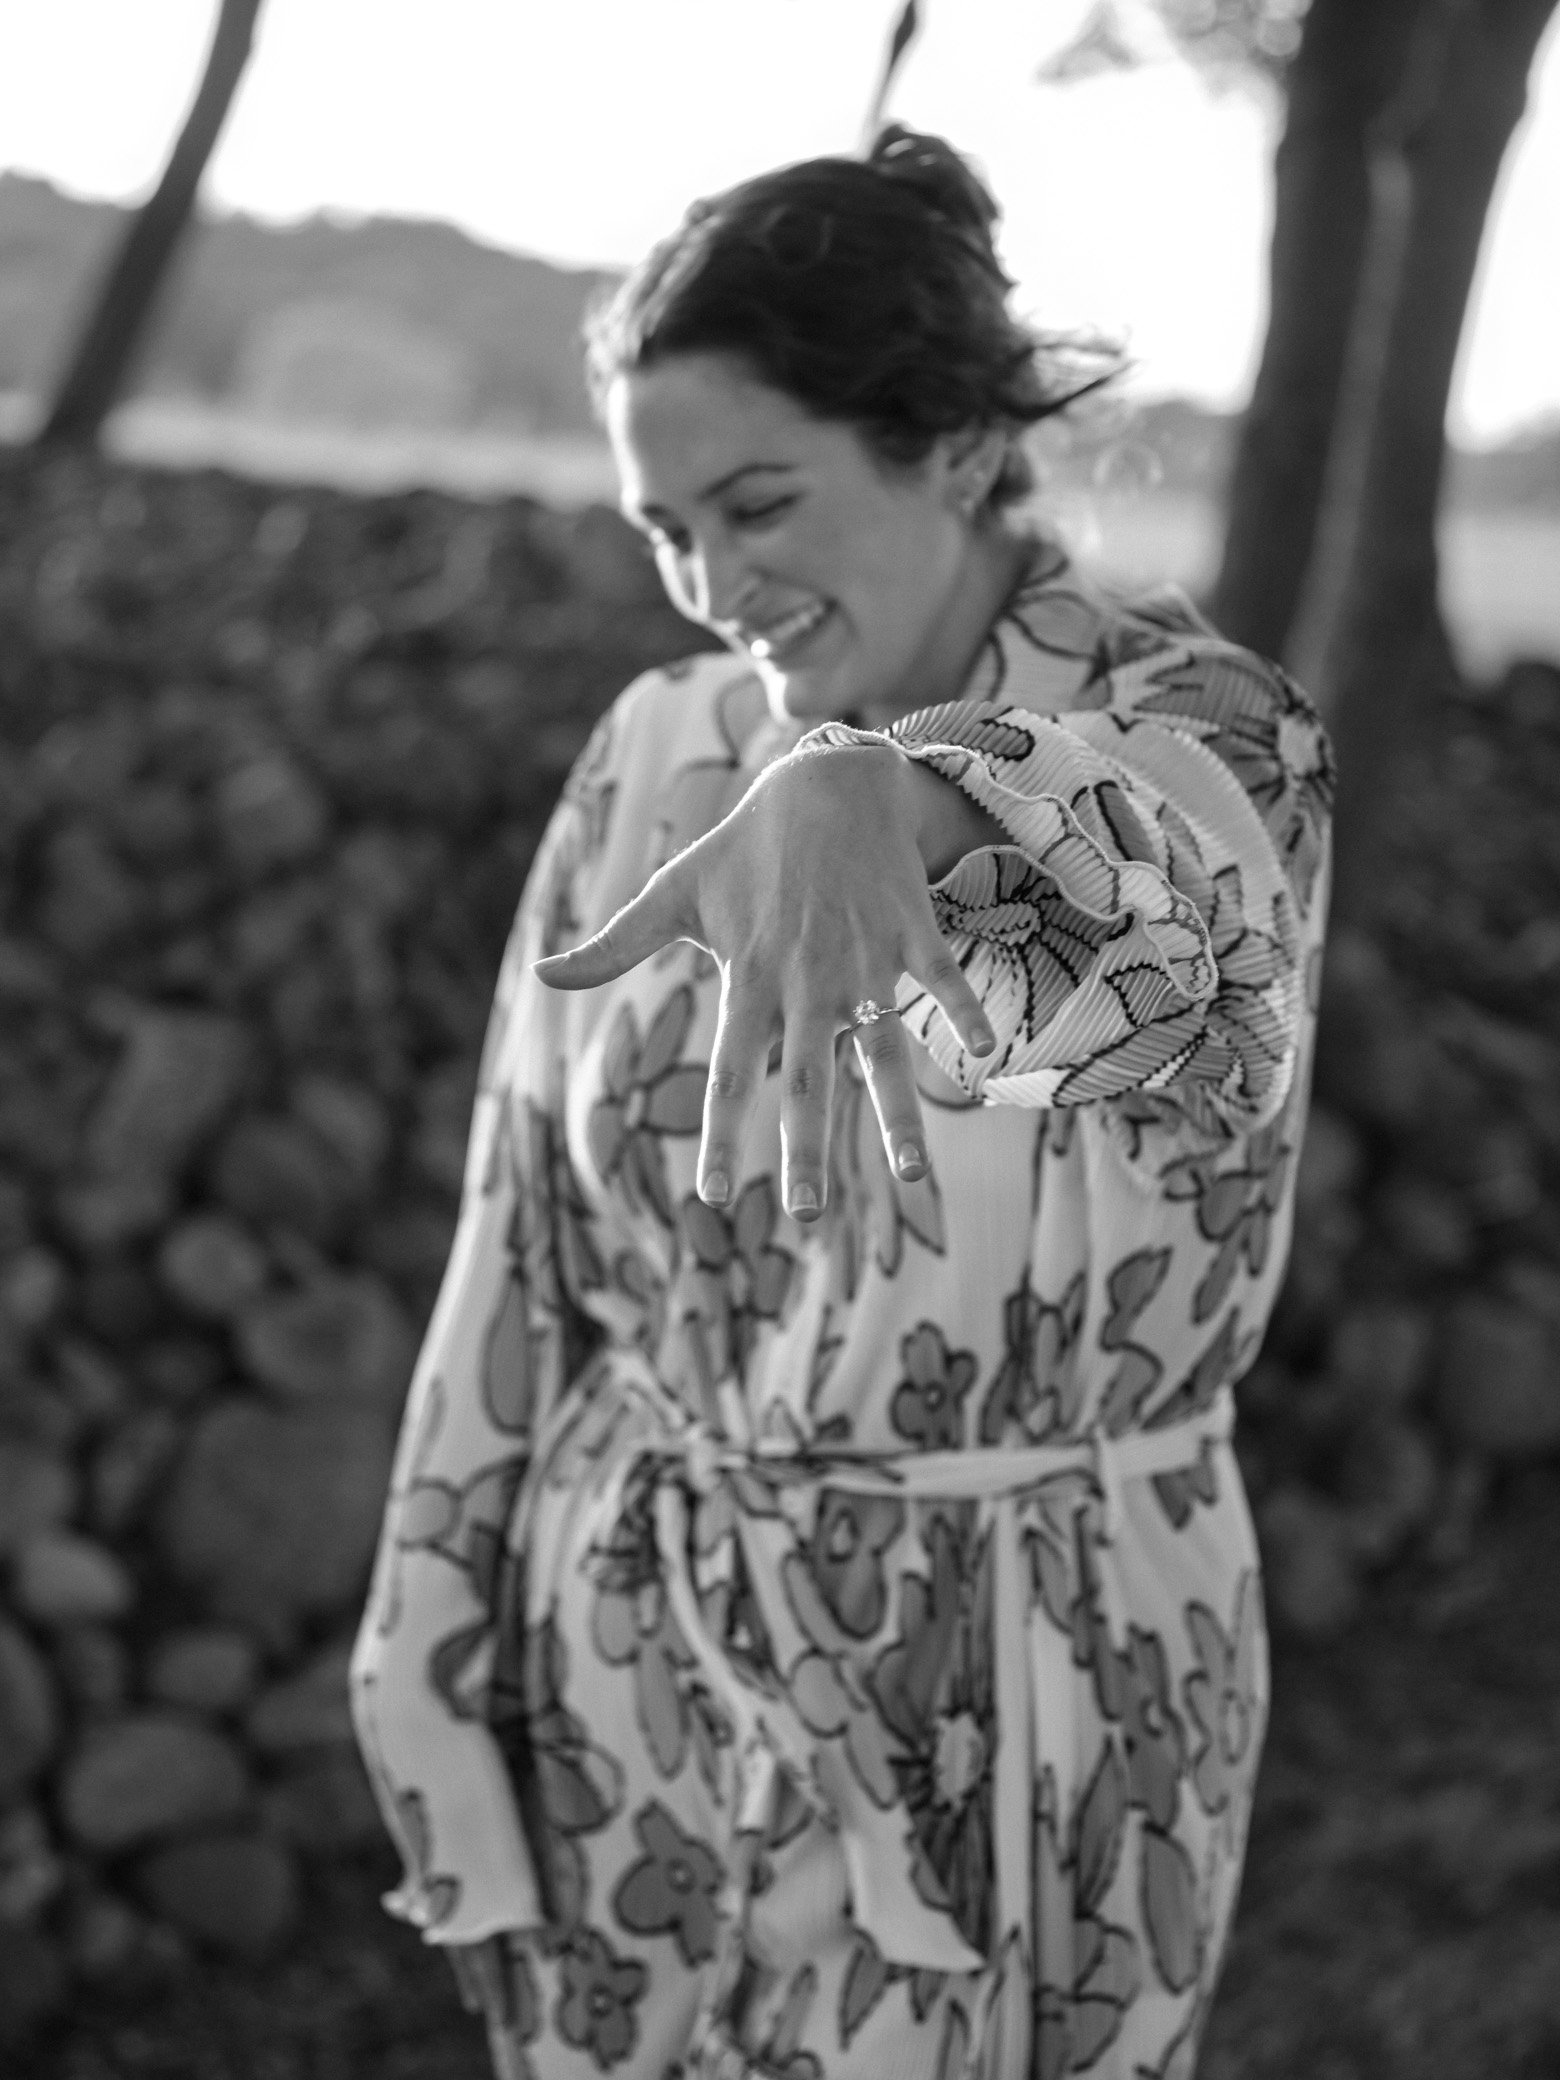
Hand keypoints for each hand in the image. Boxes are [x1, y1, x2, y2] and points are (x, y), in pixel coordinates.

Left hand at [534, 742, 995, 1220]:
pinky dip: (965, 1015)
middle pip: (807, 1080)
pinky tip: (986, 1059)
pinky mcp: (912, 932)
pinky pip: (944, 982)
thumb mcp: (674, 892)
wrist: (829, 782)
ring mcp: (865, 958)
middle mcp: (807, 979)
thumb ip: (612, 946)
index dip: (721, 1134)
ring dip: (897, 1113)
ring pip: (884, 1050)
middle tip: (807, 1215)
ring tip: (911, 1177)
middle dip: (808, 1149)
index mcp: (749, 977)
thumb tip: (539, 975)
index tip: (711, 1197)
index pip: (729, 1072)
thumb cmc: (745, 849)